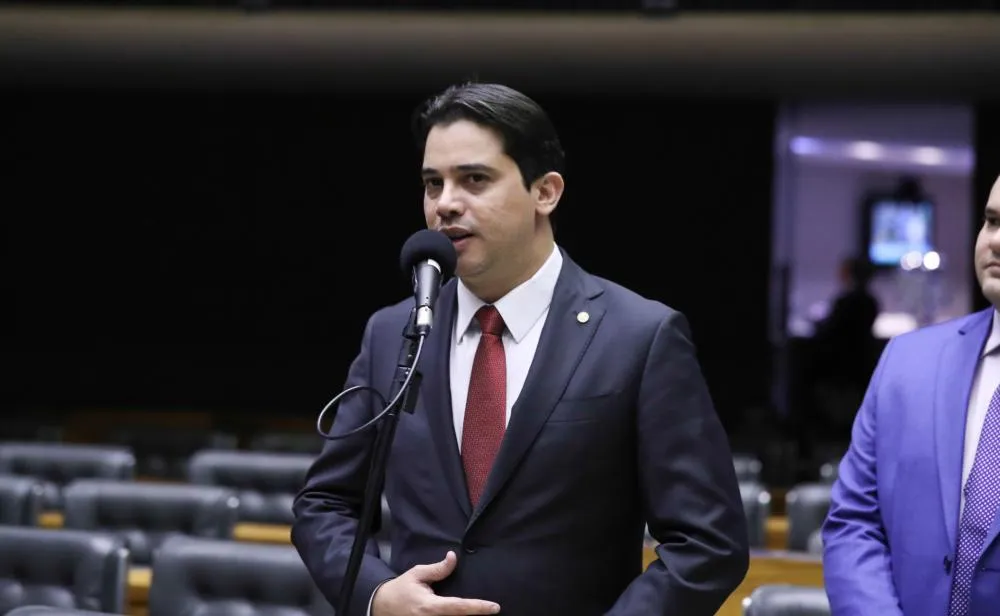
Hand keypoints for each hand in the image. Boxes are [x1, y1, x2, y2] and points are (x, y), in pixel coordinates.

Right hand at [372, 550, 499, 615]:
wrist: (382, 607)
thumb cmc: (401, 589)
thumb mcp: (417, 574)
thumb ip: (438, 569)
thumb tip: (454, 557)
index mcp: (430, 606)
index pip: (459, 607)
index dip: (478, 608)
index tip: (495, 607)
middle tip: (493, 610)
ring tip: (484, 612)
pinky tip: (468, 615)